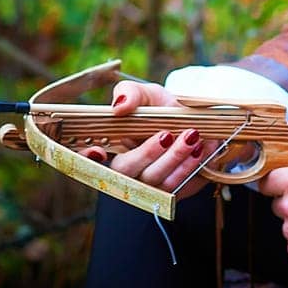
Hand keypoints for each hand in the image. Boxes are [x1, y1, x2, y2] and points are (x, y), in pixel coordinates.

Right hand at [73, 80, 216, 198]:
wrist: (195, 121)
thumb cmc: (161, 109)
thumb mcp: (147, 94)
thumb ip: (130, 94)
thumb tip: (119, 106)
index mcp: (112, 145)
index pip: (89, 158)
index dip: (87, 157)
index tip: (98, 151)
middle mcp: (127, 169)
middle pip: (127, 170)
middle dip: (147, 153)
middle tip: (167, 134)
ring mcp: (148, 185)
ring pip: (155, 181)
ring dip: (174, 159)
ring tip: (191, 135)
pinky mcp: (171, 193)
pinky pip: (176, 188)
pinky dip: (189, 167)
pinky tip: (199, 148)